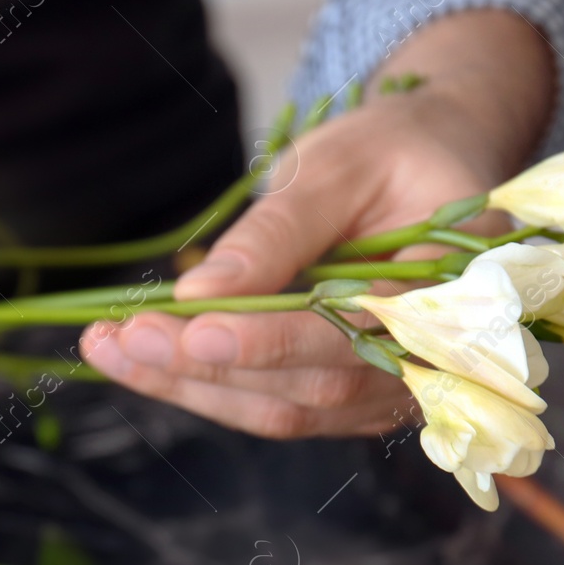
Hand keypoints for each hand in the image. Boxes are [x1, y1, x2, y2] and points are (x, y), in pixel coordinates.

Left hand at [80, 9, 555, 438]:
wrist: (430, 166)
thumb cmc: (390, 153)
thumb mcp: (338, 164)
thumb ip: (280, 231)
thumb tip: (202, 293)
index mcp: (456, 288)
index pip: (356, 332)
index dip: (270, 341)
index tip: (188, 329)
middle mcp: (435, 358)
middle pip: (313, 386)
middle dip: (207, 368)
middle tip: (120, 337)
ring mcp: (393, 389)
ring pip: (286, 411)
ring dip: (190, 388)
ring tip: (107, 348)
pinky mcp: (352, 398)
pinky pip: (276, 408)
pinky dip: (204, 388)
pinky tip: (140, 361)